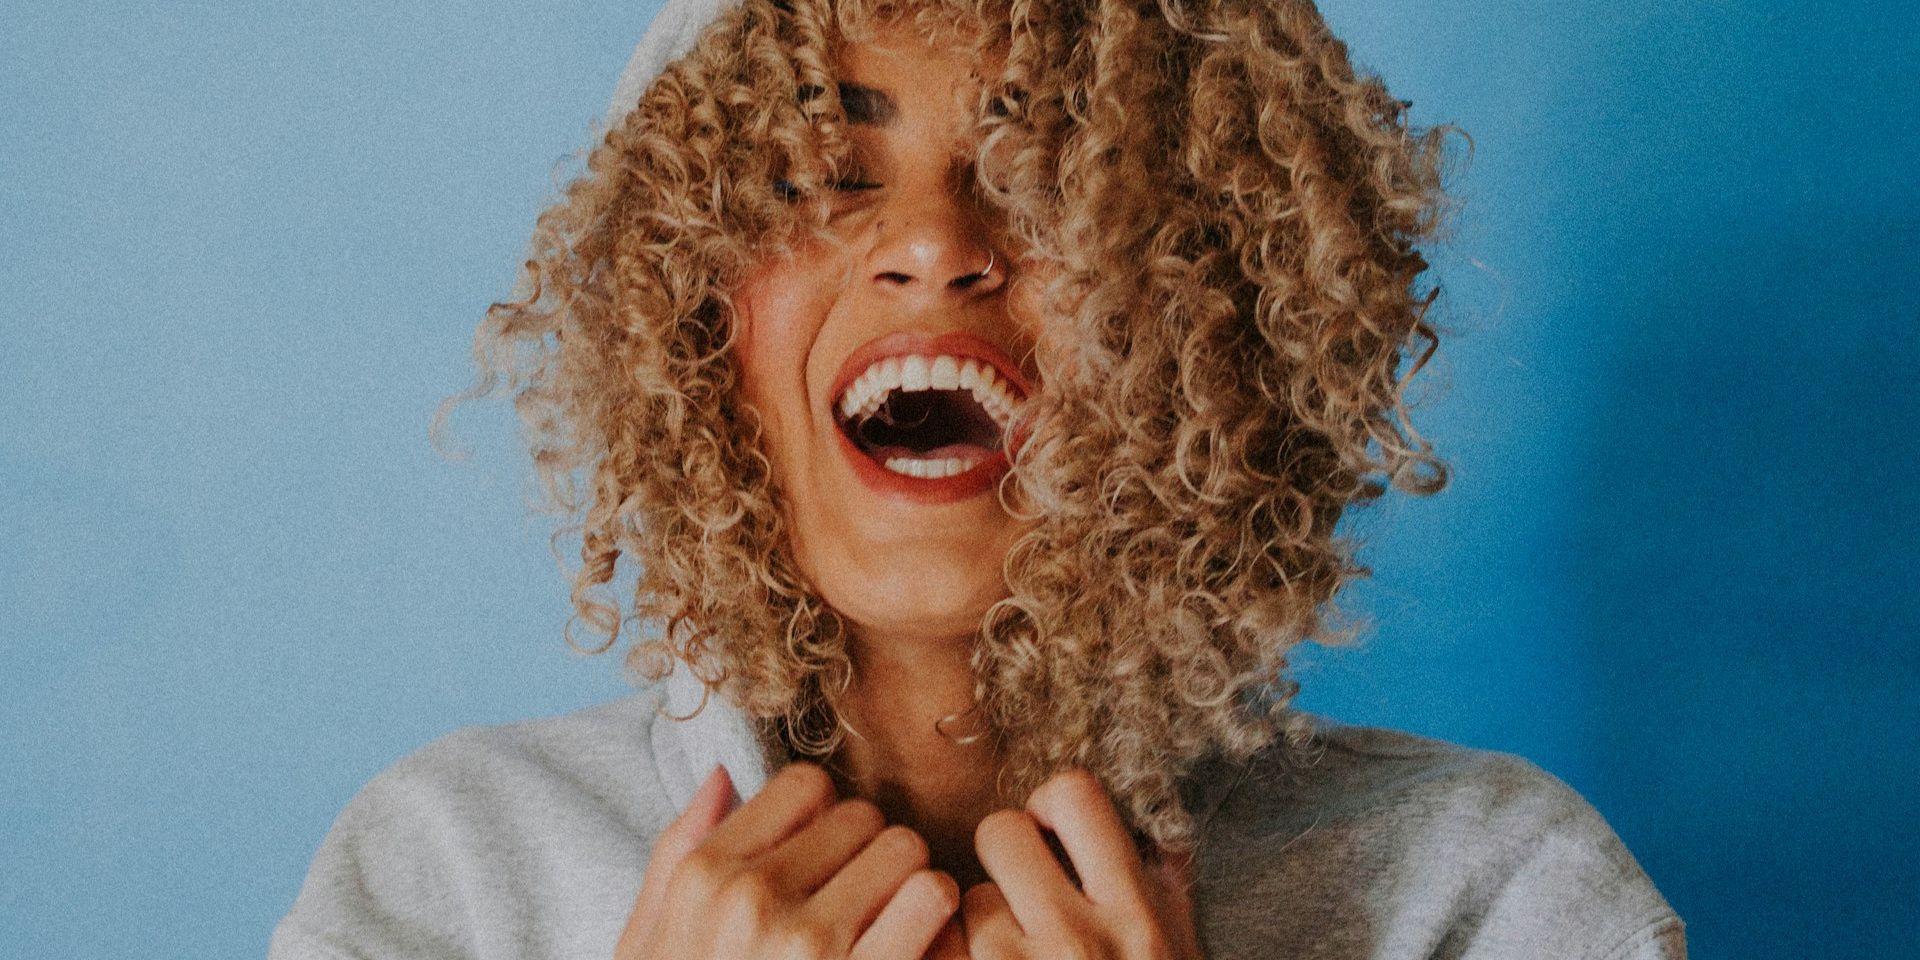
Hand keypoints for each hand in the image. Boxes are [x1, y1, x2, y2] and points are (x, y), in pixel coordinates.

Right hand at [615, 762, 960, 959]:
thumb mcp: (646, 945)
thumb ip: (677, 855)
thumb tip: (722, 775)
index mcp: (703, 878)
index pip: (804, 786)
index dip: (824, 821)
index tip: (822, 865)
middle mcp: (752, 899)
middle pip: (863, 815)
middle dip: (870, 855)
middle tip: (862, 905)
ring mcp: (811, 944)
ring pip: (907, 849)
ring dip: (911, 884)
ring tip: (893, 928)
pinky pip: (934, 898)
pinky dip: (939, 920)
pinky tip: (916, 951)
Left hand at [959, 769, 1203, 959]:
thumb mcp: (1181, 951)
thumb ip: (1168, 885)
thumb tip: (1162, 822)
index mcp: (1136, 916)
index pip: (1074, 795)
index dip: (1051, 802)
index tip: (1051, 830)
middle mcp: (1079, 941)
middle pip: (1001, 831)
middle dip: (1007, 856)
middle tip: (1022, 892)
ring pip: (970, 896)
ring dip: (984, 920)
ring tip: (1014, 951)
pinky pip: (944, 946)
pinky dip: (960, 954)